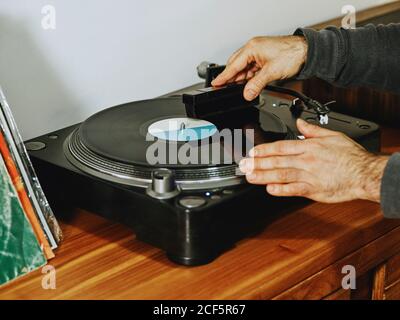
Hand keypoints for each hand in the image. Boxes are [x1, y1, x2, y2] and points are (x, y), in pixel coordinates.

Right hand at [212, 36, 307, 100]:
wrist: (307, 52)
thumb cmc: (292, 54)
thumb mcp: (271, 73)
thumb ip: (256, 85)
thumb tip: (246, 94)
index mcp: (252, 48)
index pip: (233, 65)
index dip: (223, 76)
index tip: (215, 84)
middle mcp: (253, 49)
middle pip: (236, 66)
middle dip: (231, 78)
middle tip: (225, 89)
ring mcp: (259, 53)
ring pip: (244, 68)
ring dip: (241, 79)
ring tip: (238, 89)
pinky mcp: (264, 58)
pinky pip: (252, 68)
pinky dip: (249, 77)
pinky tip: (249, 84)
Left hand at [239, 119, 388, 202]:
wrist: (364, 173)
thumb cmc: (351, 156)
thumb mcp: (333, 135)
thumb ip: (312, 130)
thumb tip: (299, 122)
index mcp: (309, 147)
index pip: (281, 147)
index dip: (264, 149)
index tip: (252, 151)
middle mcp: (306, 160)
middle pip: (277, 161)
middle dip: (257, 163)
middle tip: (243, 165)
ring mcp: (309, 175)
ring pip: (281, 175)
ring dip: (263, 175)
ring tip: (249, 176)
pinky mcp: (313, 189)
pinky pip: (294, 189)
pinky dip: (281, 189)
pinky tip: (269, 189)